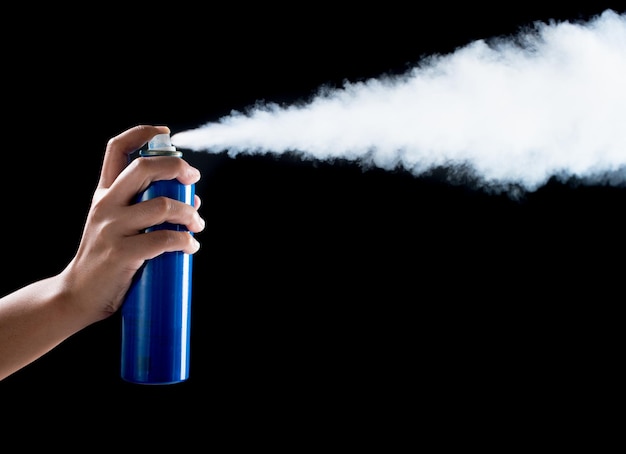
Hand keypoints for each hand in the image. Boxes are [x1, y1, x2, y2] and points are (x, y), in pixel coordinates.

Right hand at [62, 124, 204, 324]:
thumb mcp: (117, 225)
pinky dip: (184, 240)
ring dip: (188, 212)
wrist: (77, 294)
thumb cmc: (106, 259)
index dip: (141, 133)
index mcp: (104, 193)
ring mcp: (112, 228)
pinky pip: (163, 239)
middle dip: (177, 167)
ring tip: (197, 224)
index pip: (117, 149)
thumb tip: (192, 200)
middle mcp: (106, 204)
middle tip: (193, 179)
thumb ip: (148, 209)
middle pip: (144, 168)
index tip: (165, 133)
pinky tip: (190, 246)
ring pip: (161, 205)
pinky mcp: (121, 253)